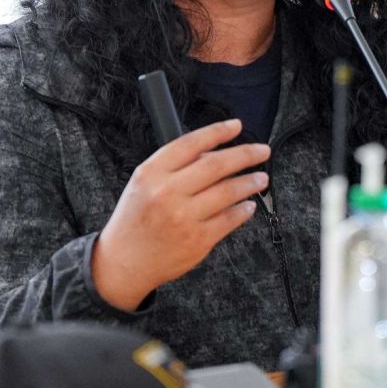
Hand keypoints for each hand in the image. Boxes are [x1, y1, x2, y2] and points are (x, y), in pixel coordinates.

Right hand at [93, 118, 269, 310]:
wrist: (124, 261)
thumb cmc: (135, 220)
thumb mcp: (143, 184)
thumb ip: (174, 166)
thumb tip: (213, 151)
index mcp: (151, 173)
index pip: (191, 143)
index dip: (218, 131)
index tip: (236, 126)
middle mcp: (167, 192)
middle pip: (216, 164)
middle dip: (245, 154)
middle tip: (262, 151)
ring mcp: (184, 217)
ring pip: (228, 191)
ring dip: (250, 182)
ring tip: (261, 178)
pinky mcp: (198, 240)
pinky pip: (230, 219)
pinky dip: (243, 210)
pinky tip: (249, 205)